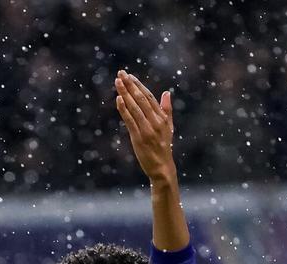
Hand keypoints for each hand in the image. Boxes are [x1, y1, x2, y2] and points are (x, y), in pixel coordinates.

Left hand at [114, 70, 176, 184]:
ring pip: (134, 107)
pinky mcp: (139, 137)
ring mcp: (147, 129)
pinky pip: (130, 120)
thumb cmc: (164, 145)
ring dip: (125, 93)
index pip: (149, 97)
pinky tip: (119, 99)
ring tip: (117, 82)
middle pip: (141, 99)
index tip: (130, 76)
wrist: (162, 166)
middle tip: (121, 73)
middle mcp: (155, 121)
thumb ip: (167, 109)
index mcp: (162, 117)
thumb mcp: (168, 126)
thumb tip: (166, 93)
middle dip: (130, 85)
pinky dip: (124, 109)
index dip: (138, 85)